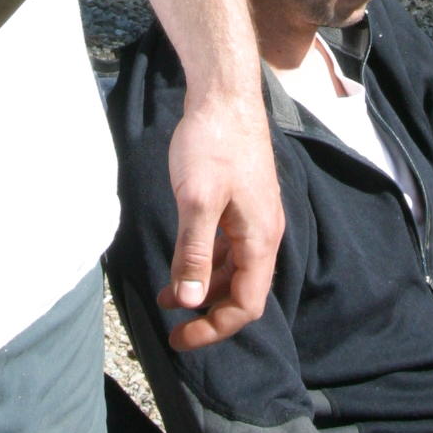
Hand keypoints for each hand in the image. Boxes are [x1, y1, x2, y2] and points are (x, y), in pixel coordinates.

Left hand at [156, 91, 282, 350]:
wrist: (225, 94)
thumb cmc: (212, 143)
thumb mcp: (197, 200)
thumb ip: (194, 254)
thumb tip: (190, 303)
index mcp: (260, 238)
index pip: (246, 305)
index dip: (214, 329)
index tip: (179, 337)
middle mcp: (265, 232)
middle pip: (244, 292)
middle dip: (209, 315)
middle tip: (173, 327)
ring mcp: (255, 216)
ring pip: (236, 270)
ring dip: (205, 289)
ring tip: (168, 295)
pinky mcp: (243, 202)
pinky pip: (230, 247)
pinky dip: (208, 263)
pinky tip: (183, 259)